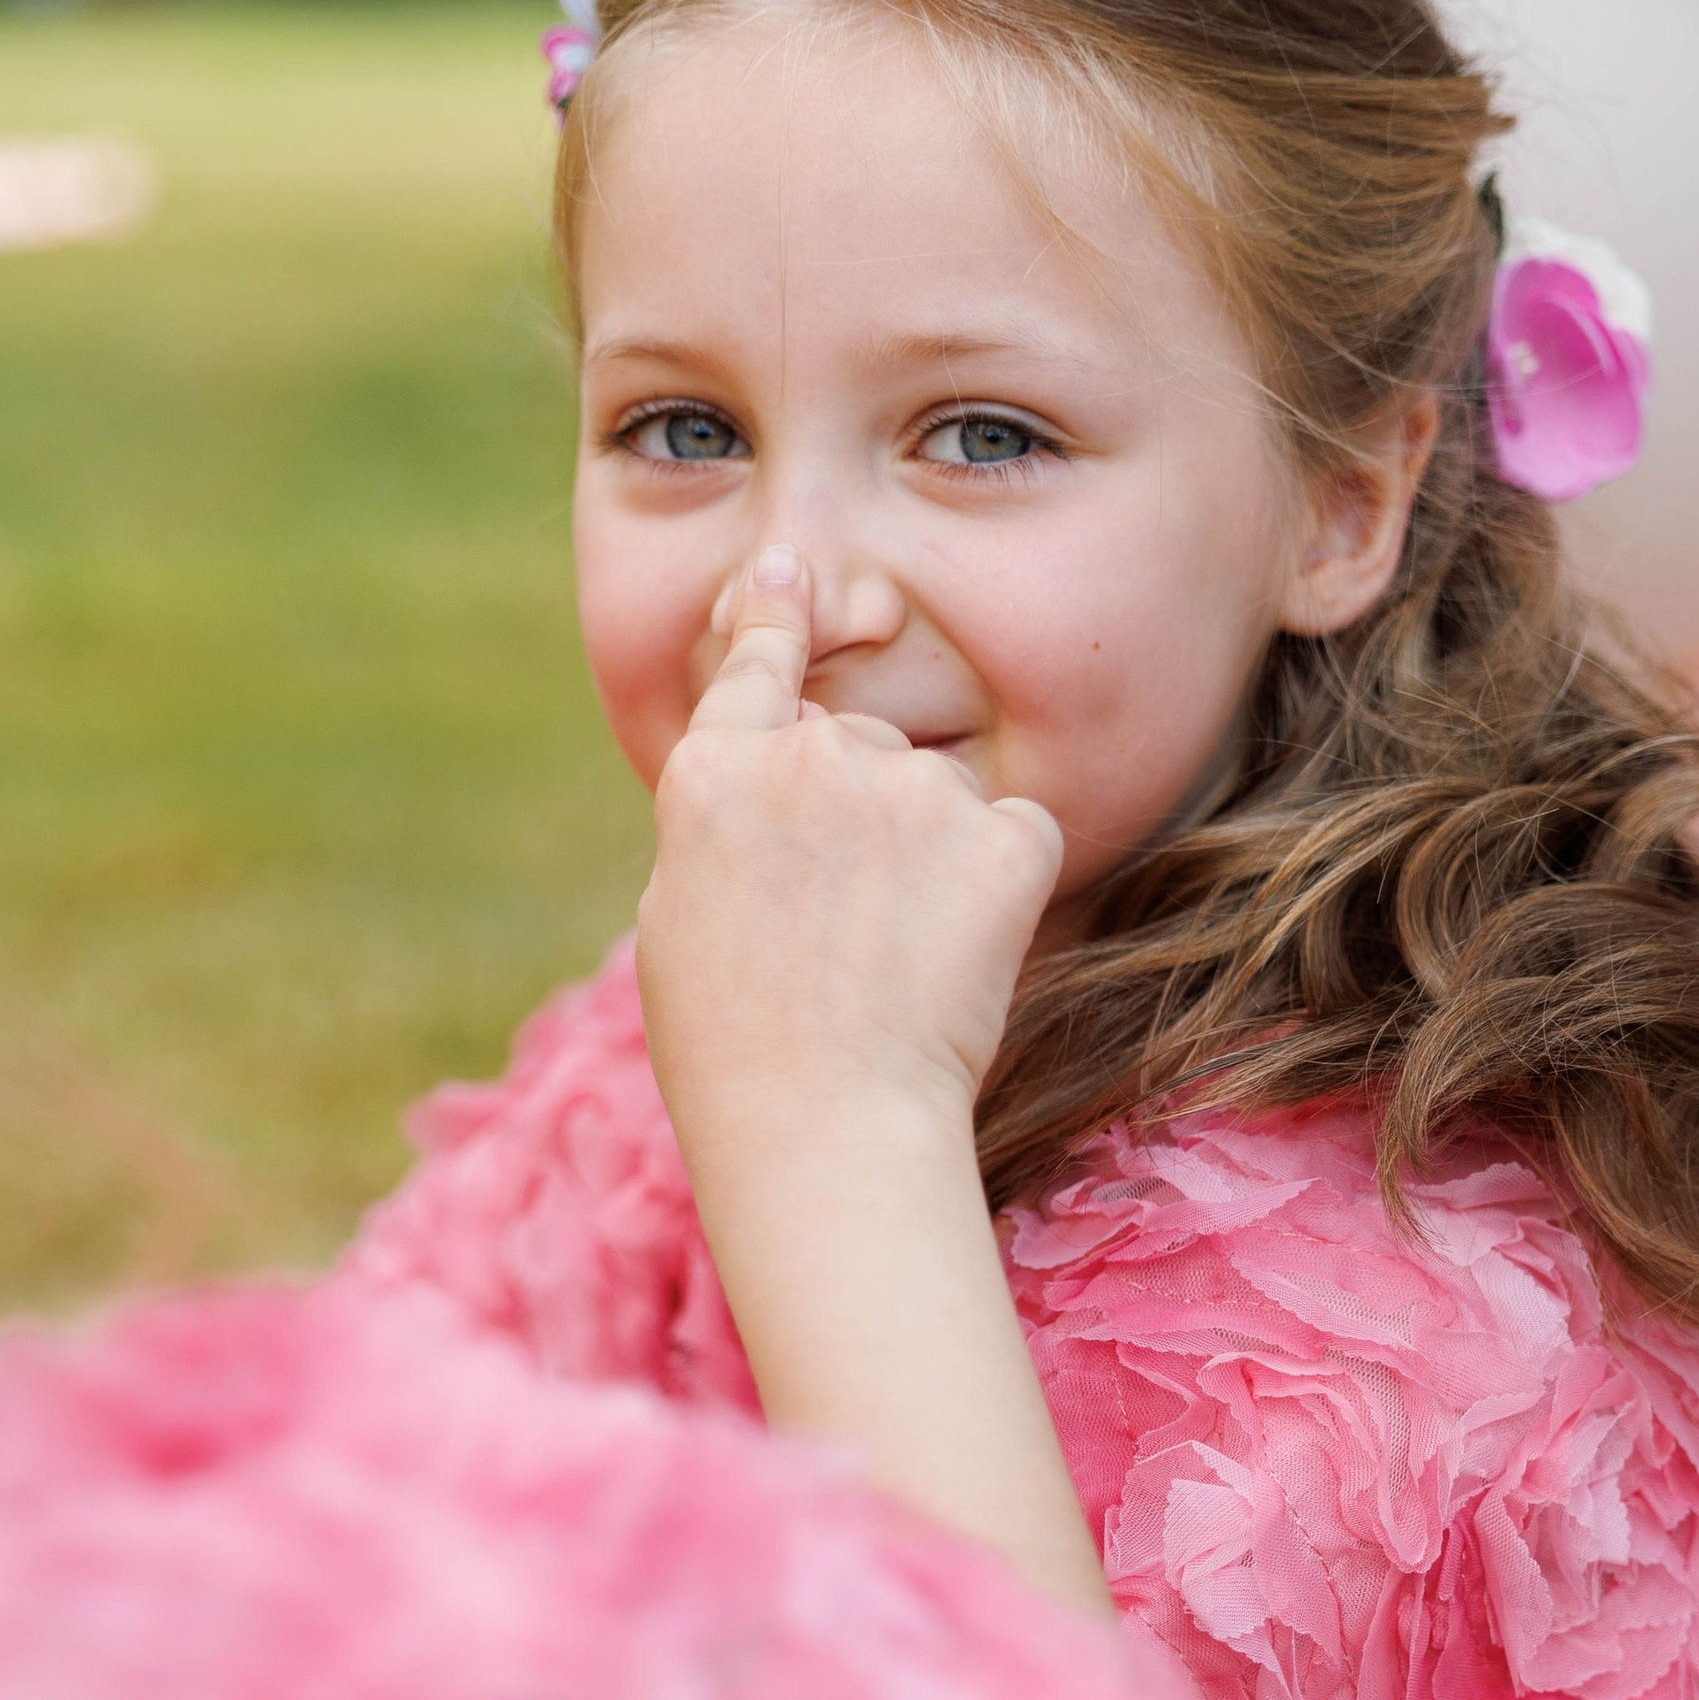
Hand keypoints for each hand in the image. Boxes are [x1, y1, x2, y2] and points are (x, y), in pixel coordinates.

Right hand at [636, 546, 1063, 1177]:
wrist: (823, 1125)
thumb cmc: (732, 1054)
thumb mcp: (680, 923)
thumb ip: (723, 832)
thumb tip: (759, 800)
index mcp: (714, 773)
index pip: (757, 664)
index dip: (778, 619)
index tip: (793, 574)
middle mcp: (810, 755)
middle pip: (857, 746)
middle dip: (862, 814)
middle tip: (845, 932)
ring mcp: (910, 789)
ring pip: (939, 790)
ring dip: (932, 850)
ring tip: (899, 957)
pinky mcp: (1000, 836)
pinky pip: (1019, 830)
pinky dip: (1006, 880)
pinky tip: (965, 953)